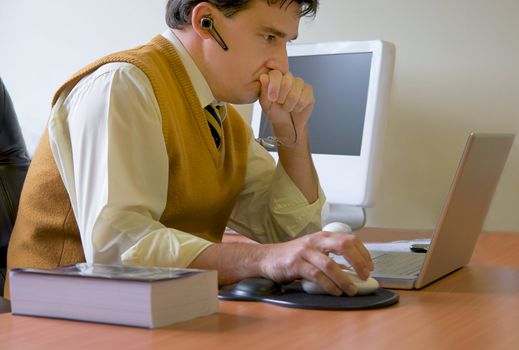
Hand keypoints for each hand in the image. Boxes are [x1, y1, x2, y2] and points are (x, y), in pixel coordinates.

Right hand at [258, 231, 373, 295]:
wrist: (266, 258)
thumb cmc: (292, 256)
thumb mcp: (314, 250)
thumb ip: (331, 255)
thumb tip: (353, 269)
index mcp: (323, 236)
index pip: (350, 239)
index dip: (364, 253)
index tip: (370, 266)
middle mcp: (316, 241)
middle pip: (344, 246)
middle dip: (359, 262)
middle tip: (365, 276)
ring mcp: (305, 252)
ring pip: (331, 265)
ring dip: (345, 280)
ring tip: (351, 290)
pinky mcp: (296, 264)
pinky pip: (317, 276)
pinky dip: (329, 285)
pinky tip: (335, 291)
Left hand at [259, 70, 313, 133]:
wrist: (285, 123)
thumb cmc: (274, 111)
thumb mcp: (265, 101)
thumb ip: (264, 89)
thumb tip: (263, 77)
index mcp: (275, 77)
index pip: (276, 74)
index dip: (274, 87)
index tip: (272, 99)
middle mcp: (288, 77)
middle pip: (286, 82)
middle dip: (281, 98)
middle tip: (280, 103)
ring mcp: (299, 83)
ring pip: (295, 93)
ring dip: (289, 105)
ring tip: (287, 107)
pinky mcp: (308, 90)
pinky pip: (304, 99)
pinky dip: (298, 107)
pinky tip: (296, 108)